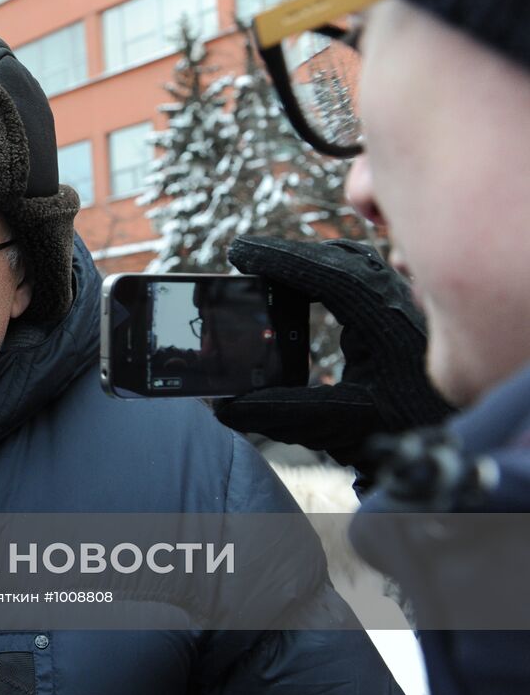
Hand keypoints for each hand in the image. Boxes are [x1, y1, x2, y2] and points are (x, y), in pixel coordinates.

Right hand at [211, 235, 455, 473]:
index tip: (240, 253)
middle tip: (246, 259)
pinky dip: (329, 274)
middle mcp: (400, 302)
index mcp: (387, 320)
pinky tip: (309, 287)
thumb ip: (286, 414)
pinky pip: (364, 277)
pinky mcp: (404, 314)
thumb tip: (230, 407)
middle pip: (339, 257)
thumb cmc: (415, 430)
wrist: (463, 441)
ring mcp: (405, 304)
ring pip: (354, 264)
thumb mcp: (347, 425)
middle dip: (289, 255)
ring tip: (269, 270)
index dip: (278, 258)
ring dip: (311, 263)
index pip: (326, 271)